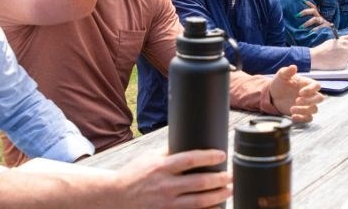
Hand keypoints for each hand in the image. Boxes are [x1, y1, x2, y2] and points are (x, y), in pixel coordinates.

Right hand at [114, 149, 231, 208]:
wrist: (117, 197)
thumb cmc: (134, 175)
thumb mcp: (149, 158)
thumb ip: (168, 152)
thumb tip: (189, 144)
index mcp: (161, 167)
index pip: (190, 159)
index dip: (209, 157)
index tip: (222, 155)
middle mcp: (165, 186)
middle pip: (200, 182)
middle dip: (220, 179)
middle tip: (231, 175)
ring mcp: (167, 204)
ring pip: (200, 202)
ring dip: (218, 196)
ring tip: (228, 190)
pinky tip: (216, 206)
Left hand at [269, 65, 323, 122]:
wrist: (273, 95)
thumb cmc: (280, 83)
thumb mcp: (281, 76)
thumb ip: (287, 71)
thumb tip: (293, 67)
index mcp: (307, 84)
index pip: (317, 86)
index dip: (311, 90)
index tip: (301, 92)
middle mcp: (310, 94)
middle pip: (319, 98)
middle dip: (310, 101)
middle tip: (297, 101)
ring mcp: (307, 104)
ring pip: (314, 109)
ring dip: (304, 110)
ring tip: (292, 109)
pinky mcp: (303, 113)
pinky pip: (309, 118)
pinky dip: (302, 119)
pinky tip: (293, 116)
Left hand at [297, 0, 331, 29]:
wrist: (331, 36)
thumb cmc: (319, 30)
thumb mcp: (314, 24)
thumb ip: (308, 21)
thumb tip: (297, 19)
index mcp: (317, 16)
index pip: (313, 7)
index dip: (309, 3)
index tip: (303, 0)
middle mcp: (320, 17)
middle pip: (313, 10)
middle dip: (305, 12)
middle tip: (297, 15)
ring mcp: (323, 22)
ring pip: (315, 19)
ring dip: (307, 23)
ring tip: (300, 27)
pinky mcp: (326, 28)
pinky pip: (320, 27)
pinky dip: (315, 29)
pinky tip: (310, 32)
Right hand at [310, 33, 347, 69]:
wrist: (316, 57)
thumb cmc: (323, 49)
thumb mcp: (334, 41)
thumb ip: (345, 38)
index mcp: (344, 42)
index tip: (345, 49)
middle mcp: (346, 49)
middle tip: (338, 54)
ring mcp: (345, 57)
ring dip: (344, 59)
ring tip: (334, 57)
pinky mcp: (343, 64)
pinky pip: (345, 64)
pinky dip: (341, 64)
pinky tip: (334, 62)